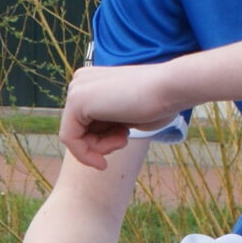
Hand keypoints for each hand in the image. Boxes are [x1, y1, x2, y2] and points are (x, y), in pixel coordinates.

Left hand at [59, 63, 183, 169]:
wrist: (171, 88)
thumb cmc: (159, 102)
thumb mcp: (127, 115)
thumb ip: (109, 122)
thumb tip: (93, 140)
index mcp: (93, 81)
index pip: (85, 121)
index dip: (102, 140)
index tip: (123, 143)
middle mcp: (81, 81)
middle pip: (78, 127)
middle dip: (100, 143)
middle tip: (124, 140)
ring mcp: (77, 88)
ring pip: (74, 135)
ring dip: (99, 148)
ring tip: (124, 138)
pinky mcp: (77, 100)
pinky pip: (70, 138)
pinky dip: (85, 155)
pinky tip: (103, 161)